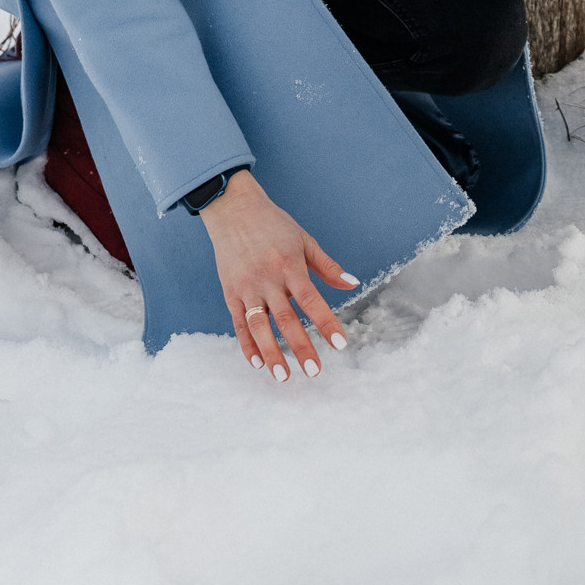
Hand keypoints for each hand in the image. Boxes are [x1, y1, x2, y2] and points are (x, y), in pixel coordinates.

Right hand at [201, 170, 359, 383]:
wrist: (233, 208)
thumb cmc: (273, 224)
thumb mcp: (304, 240)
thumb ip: (327, 266)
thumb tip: (353, 284)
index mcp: (289, 265)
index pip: (312, 300)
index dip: (327, 323)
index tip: (340, 344)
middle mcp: (267, 279)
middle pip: (286, 319)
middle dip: (301, 347)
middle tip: (314, 371)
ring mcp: (246, 287)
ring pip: (259, 327)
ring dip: (272, 353)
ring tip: (284, 376)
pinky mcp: (230, 292)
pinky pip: (239, 324)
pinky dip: (247, 345)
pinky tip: (258, 363)